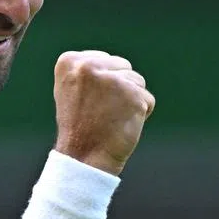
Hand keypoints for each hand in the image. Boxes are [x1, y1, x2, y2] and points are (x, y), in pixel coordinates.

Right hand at [51, 51, 155, 175]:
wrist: (83, 158)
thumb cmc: (79, 127)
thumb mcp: (73, 90)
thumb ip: (90, 71)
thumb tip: (116, 64)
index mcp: (70, 61)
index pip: (105, 60)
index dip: (102, 85)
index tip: (88, 103)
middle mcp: (88, 66)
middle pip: (123, 67)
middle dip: (119, 89)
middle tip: (100, 112)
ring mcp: (112, 80)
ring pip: (137, 81)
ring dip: (130, 101)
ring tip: (110, 119)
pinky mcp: (132, 95)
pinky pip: (148, 100)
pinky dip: (141, 114)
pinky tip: (122, 125)